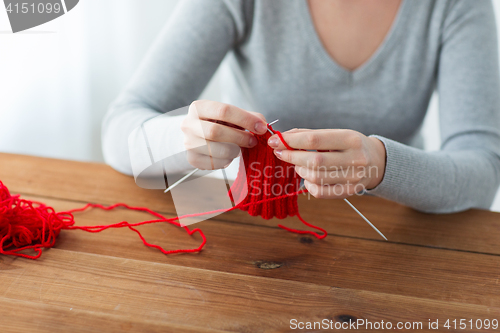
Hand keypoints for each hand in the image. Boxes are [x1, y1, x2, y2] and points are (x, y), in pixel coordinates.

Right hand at [181, 100, 266, 169]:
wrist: (198, 137)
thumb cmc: (218, 124)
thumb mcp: (231, 116)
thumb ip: (248, 117)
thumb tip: (263, 125)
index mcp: (199, 107)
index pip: (224, 110)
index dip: (245, 119)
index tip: (261, 127)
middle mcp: (189, 124)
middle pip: (216, 131)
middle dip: (240, 138)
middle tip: (253, 142)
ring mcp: (188, 142)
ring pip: (215, 150)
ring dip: (234, 151)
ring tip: (240, 149)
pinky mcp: (191, 158)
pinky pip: (213, 163)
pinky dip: (226, 161)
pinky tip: (228, 156)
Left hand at [267, 129, 385, 198]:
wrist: (377, 162)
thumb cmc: (350, 145)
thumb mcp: (336, 134)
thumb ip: (310, 135)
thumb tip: (282, 138)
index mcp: (350, 139)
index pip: (314, 140)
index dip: (291, 141)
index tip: (275, 141)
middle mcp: (355, 158)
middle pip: (314, 161)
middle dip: (291, 157)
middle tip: (280, 153)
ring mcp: (353, 177)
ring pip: (315, 177)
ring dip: (300, 170)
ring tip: (298, 164)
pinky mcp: (349, 192)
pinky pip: (320, 192)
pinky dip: (308, 184)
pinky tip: (307, 177)